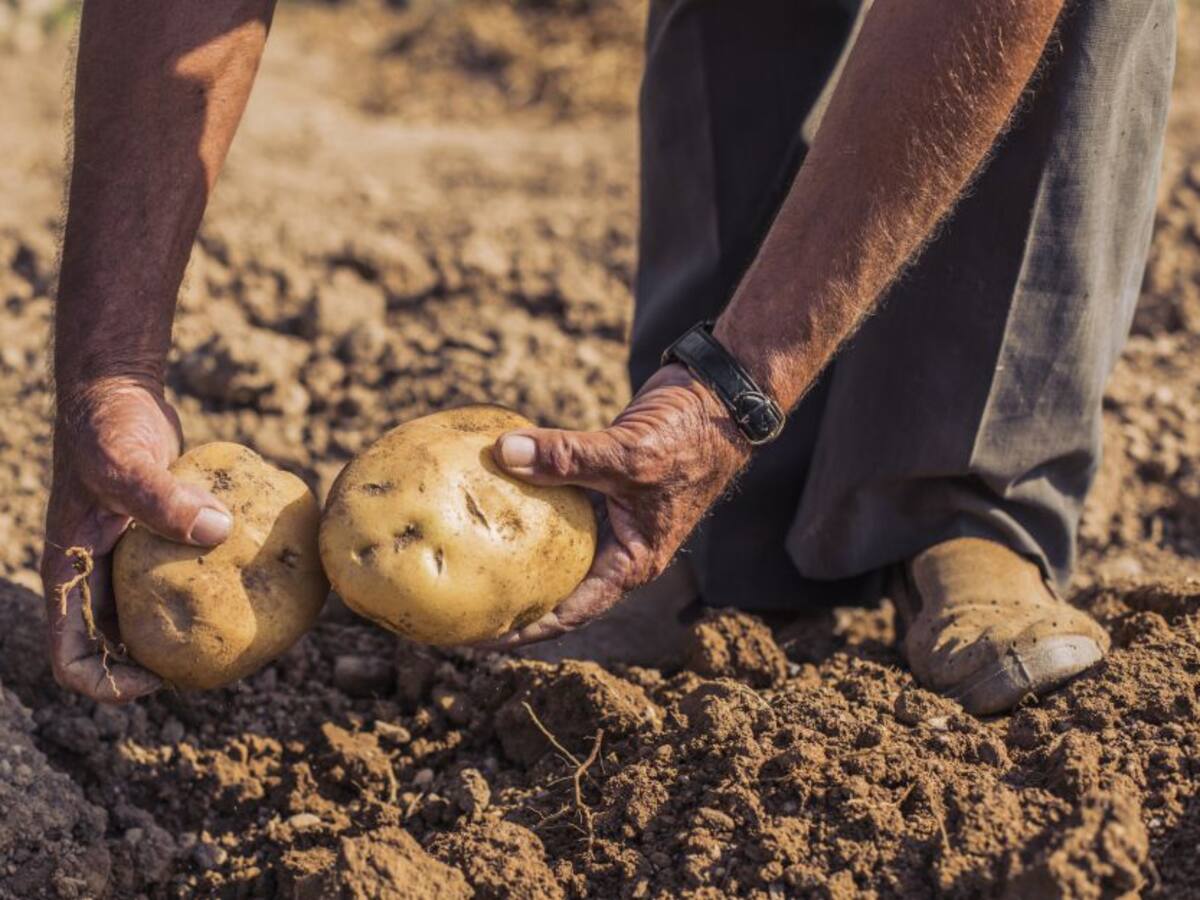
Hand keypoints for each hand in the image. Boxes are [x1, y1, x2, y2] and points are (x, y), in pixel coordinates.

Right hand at [41, 377, 232, 702]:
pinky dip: (209, 582)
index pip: (71, 655)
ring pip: (154, 612)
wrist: (117, 391)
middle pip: (119, 645)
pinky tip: (256, 580)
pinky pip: (182, 572)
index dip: (106, 682)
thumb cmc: (107, 427)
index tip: (155, 679)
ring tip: (241, 631)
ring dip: (186, 627)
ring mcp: (127, 556)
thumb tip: (220, 530)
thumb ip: (163, 499)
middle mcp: (96, 572)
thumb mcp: (124, 463)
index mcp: (72, 572)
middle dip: (158, 665)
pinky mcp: (159, 535)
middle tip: (215, 665)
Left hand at [482, 364, 750, 648]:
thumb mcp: (629, 454)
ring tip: (460, 560)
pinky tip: (484, 497)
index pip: (569, 612)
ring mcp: (607, 518)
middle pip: (554, 588)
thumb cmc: (689, 438)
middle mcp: (616, 548)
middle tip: (457, 606)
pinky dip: (522, 503)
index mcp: (631, 562)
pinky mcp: (597, 486)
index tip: (478, 638)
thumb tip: (504, 453)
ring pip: (550, 547)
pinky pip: (552, 503)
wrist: (716, 398)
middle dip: (509, 600)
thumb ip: (568, 456)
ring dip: (511, 554)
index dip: (523, 629)